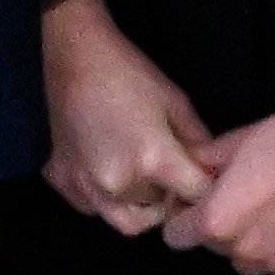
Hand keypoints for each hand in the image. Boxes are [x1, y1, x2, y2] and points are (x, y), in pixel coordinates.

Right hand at [38, 0, 217, 234]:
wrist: (74, 55)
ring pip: (127, 219)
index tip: (206, 182)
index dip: (207, 190)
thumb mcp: (176, 103)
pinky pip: (94, 208)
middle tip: (175, 178)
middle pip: (161, 211)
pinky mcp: (62, 181)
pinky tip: (111, 172)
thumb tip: (213, 172)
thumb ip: (199, 143)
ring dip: (141, 207)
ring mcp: (85, 185)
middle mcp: (118, 182)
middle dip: (173, 197)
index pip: (196, 196)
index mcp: (153, 158)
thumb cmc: (130, 73)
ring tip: (145, 181)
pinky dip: (107, 200)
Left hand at [166, 95, 274, 274]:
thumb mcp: (235, 141)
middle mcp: (242, 250)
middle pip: (217, 248)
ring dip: (254, 247)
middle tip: (248, 200)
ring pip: (249, 264)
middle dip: (224, 228)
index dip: (184, 218)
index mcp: (215, 220)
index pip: (176, 237)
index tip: (199, 205)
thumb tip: (190, 168)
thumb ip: (204, 162)